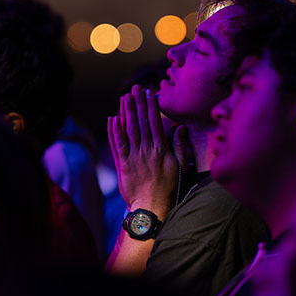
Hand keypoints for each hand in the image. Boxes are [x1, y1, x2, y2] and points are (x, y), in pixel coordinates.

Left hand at [108, 85, 186, 218]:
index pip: (154, 122)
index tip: (148, 93)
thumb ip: (180, 146)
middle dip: (137, 103)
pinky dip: (114, 130)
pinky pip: (117, 144)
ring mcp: (132, 157)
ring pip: (128, 130)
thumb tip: (181, 127)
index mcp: (161, 149)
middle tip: (134, 88)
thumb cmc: (170, 188)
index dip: (151, 106)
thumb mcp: (182, 167)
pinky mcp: (122, 164)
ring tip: (124, 97)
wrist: (151, 207)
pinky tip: (113, 118)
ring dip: (125, 112)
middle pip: (140, 122)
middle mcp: (146, 150)